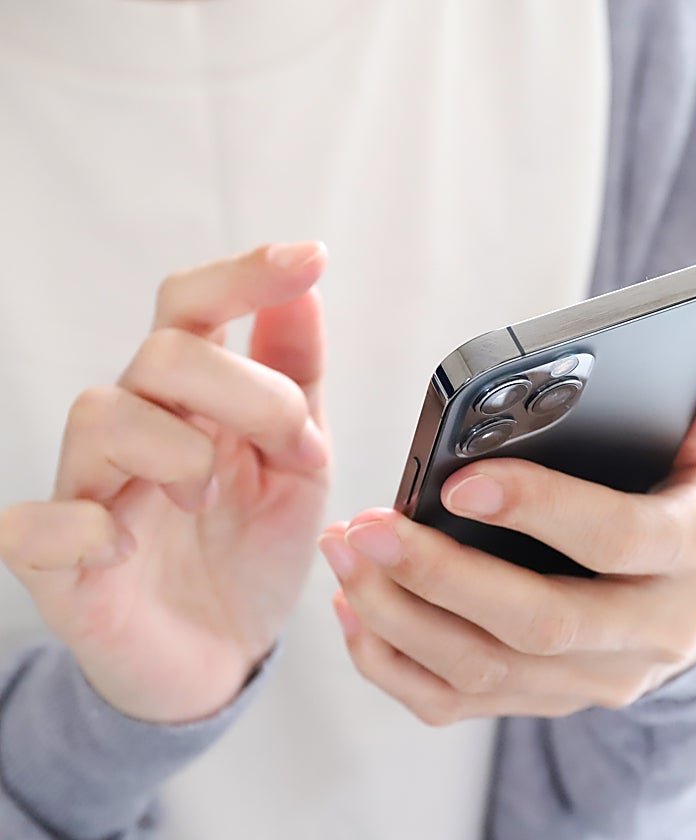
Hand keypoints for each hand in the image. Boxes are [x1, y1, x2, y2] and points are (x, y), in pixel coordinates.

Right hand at [0, 243, 330, 722]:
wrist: (222, 655)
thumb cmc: (251, 551)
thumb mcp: (298, 464)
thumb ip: (297, 380)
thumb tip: (306, 290)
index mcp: (192, 399)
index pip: (193, 306)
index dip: (244, 275)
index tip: (311, 258)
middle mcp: (135, 429)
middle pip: (163, 354)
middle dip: (250, 396)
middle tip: (298, 453)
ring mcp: (88, 490)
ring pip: (103, 415)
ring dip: (180, 452)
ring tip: (211, 502)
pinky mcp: (57, 562)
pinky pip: (33, 525)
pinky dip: (81, 529)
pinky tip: (122, 546)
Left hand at [320, 339, 695, 723]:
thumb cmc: (694, 507)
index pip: (617, 539)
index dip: (542, 511)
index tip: (460, 482)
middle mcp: (652, 632)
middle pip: (540, 624)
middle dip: (444, 577)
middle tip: (368, 526)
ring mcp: (598, 681)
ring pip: (489, 672)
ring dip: (404, 618)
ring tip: (346, 553)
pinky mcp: (550, 703)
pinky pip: (461, 705)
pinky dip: (396, 665)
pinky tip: (355, 611)